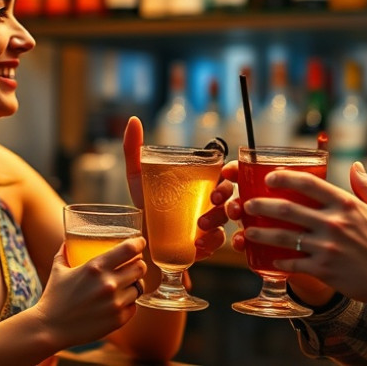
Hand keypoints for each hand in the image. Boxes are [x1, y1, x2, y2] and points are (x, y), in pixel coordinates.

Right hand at [34, 238, 146, 348]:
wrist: (49, 329)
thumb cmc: (53, 298)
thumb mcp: (58, 270)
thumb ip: (64, 252)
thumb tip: (67, 241)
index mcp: (96, 267)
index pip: (129, 249)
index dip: (139, 243)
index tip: (140, 242)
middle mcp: (109, 283)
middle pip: (140, 267)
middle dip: (138, 265)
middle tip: (133, 266)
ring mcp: (115, 303)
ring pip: (139, 287)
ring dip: (133, 285)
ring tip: (125, 286)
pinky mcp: (118, 320)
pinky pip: (134, 306)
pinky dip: (128, 304)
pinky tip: (118, 303)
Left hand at [123, 116, 223, 261]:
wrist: (138, 242)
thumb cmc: (143, 206)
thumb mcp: (137, 178)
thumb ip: (134, 150)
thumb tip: (133, 120)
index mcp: (201, 181)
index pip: (227, 172)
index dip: (233, 171)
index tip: (226, 173)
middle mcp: (210, 201)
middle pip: (231, 195)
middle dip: (228, 197)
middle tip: (214, 200)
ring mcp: (210, 223)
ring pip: (226, 220)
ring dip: (217, 222)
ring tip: (200, 227)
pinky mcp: (206, 244)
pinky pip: (217, 242)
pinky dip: (211, 243)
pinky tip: (198, 246)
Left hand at [242, 161, 366, 306]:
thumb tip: (356, 165)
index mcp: (346, 205)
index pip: (308, 184)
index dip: (284, 177)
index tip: (269, 178)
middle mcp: (332, 224)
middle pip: (287, 209)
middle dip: (261, 205)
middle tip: (247, 204)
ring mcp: (326, 248)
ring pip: (284, 237)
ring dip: (261, 233)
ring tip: (246, 231)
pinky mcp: (324, 270)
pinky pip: (293, 263)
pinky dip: (278, 261)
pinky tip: (269, 259)